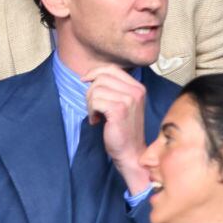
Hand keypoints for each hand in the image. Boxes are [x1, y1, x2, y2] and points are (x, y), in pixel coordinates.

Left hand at [83, 66, 150, 194]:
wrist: (131, 152)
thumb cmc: (123, 130)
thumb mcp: (121, 104)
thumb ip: (112, 88)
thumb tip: (89, 76)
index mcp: (138, 88)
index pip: (111, 69)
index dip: (94, 73)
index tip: (85, 81)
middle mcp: (136, 91)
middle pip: (101, 78)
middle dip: (90, 92)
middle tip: (94, 108)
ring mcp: (129, 100)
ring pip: (96, 89)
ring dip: (90, 104)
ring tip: (97, 116)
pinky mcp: (120, 109)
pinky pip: (95, 101)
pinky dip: (91, 112)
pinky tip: (97, 121)